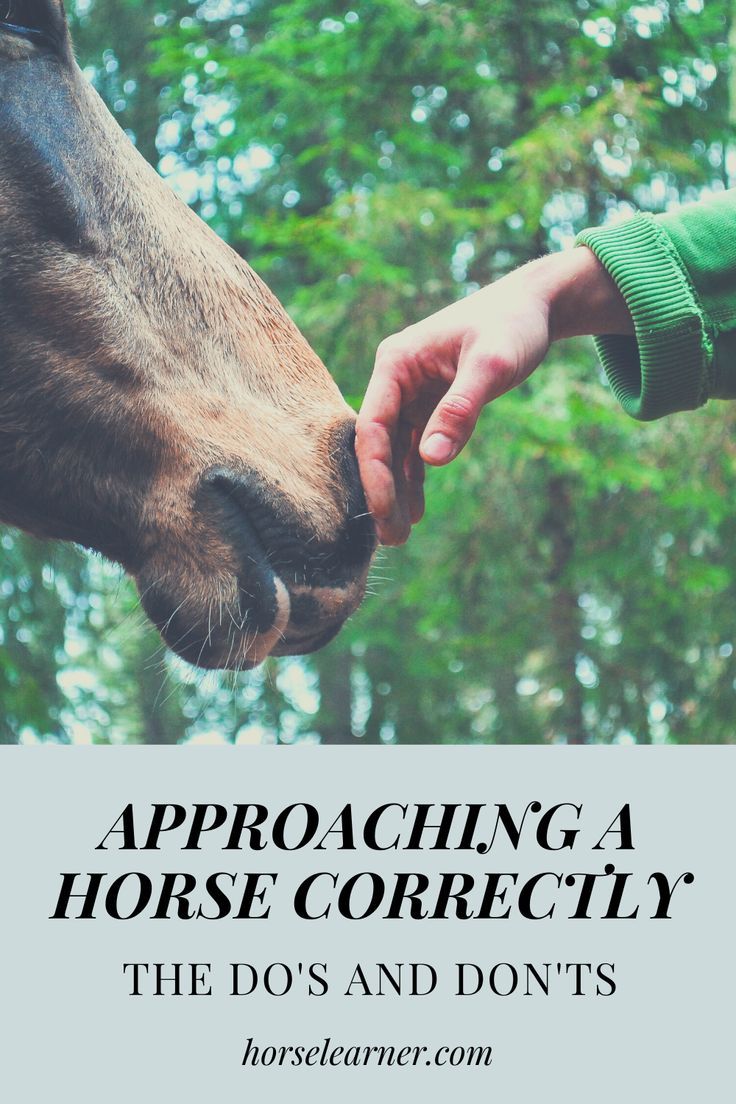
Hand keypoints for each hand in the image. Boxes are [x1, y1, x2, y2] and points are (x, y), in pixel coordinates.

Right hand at [356, 248, 632, 544]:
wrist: (535, 306)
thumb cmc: (512, 325)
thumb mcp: (492, 365)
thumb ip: (460, 410)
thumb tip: (430, 460)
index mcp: (396, 363)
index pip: (373, 426)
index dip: (375, 472)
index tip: (384, 511)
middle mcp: (396, 380)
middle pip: (379, 444)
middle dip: (383, 491)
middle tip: (392, 539)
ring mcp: (411, 394)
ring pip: (395, 451)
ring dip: (397, 491)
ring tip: (400, 536)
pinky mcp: (430, 405)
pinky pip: (416, 448)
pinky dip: (416, 477)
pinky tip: (417, 510)